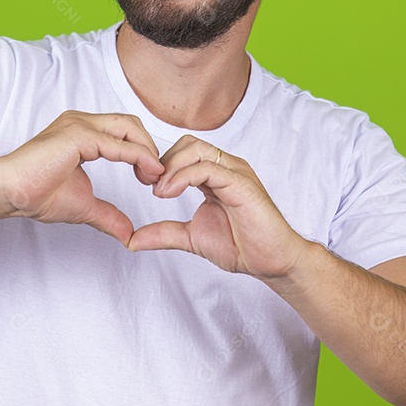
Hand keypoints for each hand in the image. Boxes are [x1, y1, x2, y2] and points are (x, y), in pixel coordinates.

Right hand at [0, 111, 163, 244]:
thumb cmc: (36, 195)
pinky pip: (118, 144)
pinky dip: (139, 157)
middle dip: (149, 147)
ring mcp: (79, 125)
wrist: (11, 193)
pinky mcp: (78, 136)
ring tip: (152, 176)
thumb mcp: (85, 205)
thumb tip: (128, 234)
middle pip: (130, 124)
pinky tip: (148, 172)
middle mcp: (82, 122)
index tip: (150, 177)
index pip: (124, 130)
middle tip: (155, 177)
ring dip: (147, 150)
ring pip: (128, 127)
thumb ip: (108, 215)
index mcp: (82, 132)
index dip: (143, 150)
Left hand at [127, 135, 307, 279]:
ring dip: (172, 166)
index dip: (161, 163)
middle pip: (188, 143)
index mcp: (216, 175)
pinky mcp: (242, 185)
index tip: (144, 184)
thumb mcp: (191, 237)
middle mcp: (227, 168)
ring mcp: (236, 173)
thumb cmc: (242, 246)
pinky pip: (209, 169)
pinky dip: (184, 177)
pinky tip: (170, 193)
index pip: (184, 151)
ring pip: (198, 150)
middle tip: (148, 184)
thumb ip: (164, 233)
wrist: (272, 262)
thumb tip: (133, 239)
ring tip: (159, 191)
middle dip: (163, 160)